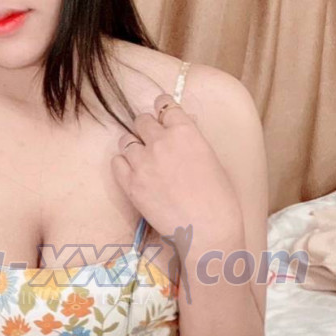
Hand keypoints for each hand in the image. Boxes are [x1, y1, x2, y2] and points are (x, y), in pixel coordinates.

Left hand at [110, 93, 241, 239]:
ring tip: (143, 160)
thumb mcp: (211, 159)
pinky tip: (134, 173)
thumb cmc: (219, 198)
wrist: (207, 231)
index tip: (161, 116)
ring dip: (134, 146)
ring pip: (126, 140)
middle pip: (141, 120)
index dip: (162, 110)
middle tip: (152, 141)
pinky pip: (117, 162)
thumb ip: (192, 139)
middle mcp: (160, 141)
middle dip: (146, 128)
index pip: (164, 105)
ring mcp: (142, 162)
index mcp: (185, 131)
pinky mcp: (130, 184)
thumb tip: (181, 128)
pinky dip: (123, 164)